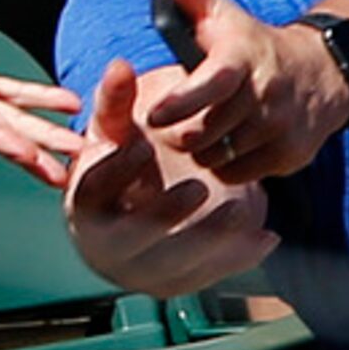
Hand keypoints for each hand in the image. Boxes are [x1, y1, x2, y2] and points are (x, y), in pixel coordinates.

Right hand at [63, 57, 277, 294]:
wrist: (143, 200)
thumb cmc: (126, 160)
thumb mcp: (119, 130)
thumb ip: (117, 100)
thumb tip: (119, 66)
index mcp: (83, 206)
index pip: (89, 194)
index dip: (112, 172)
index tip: (138, 147)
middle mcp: (105, 246)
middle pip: (129, 239)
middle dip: (164, 215)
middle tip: (198, 188)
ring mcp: (140, 270)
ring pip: (173, 263)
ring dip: (209, 239)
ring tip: (240, 209)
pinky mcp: (175, 282)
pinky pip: (207, 275)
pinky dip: (237, 258)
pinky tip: (265, 237)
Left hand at [135, 0, 348, 181]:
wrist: (323, 73)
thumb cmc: (252, 44)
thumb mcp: (220, 14)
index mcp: (241, 59)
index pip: (211, 85)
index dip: (181, 103)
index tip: (153, 114)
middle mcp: (265, 95)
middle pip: (204, 131)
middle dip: (183, 131)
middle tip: (176, 122)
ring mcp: (280, 128)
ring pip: (217, 157)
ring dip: (202, 149)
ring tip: (203, 130)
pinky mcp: (290, 157)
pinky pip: (238, 175)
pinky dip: (225, 167)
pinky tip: (226, 145)